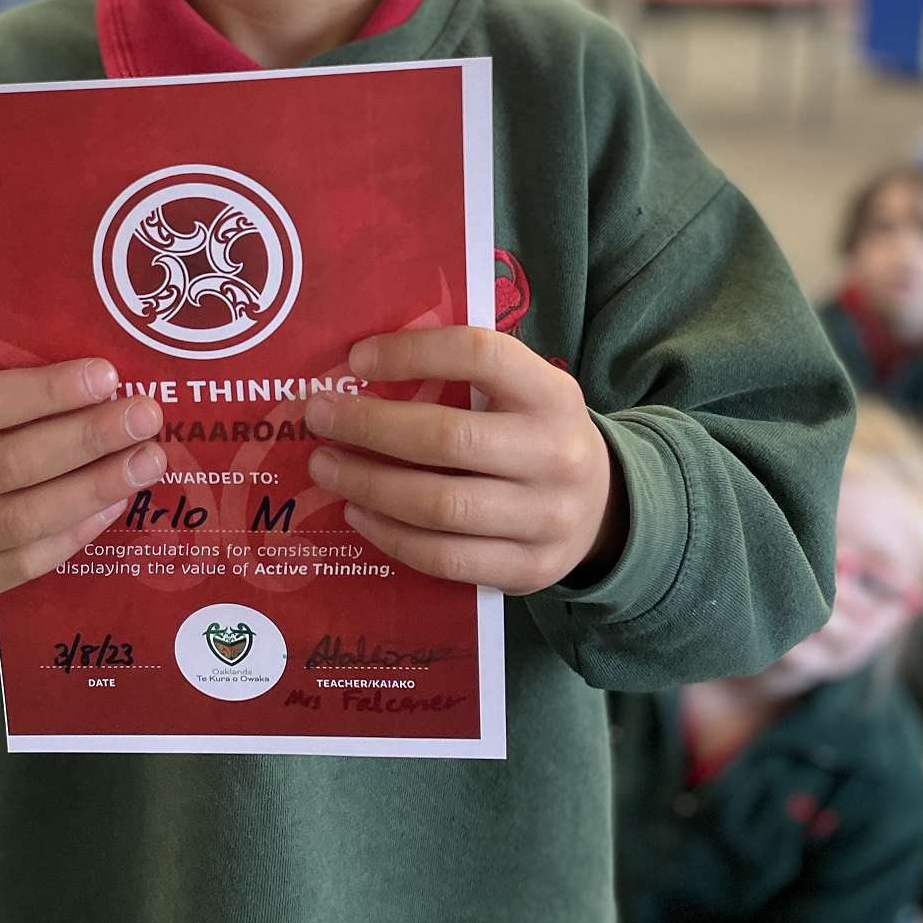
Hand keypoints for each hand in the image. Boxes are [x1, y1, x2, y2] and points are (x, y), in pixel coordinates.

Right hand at [0, 360, 165, 601]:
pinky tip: (117, 502)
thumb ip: (9, 393)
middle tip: (145, 417)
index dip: (46, 393)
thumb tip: (103, 385)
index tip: (107, 376)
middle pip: (10, 464)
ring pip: (25, 518)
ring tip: (147, 460)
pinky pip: (29, 562)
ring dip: (95, 487)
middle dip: (87, 439)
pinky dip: (79, 530)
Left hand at [304, 329, 625, 593]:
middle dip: (369, 426)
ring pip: (439, 505)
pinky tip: (358, 513)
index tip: (356, 359)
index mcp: (551, 394)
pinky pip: (445, 558)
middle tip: (318, 417)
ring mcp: (545, 518)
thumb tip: (359, 365)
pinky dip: (391, 536)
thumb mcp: (522, 393)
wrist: (603, 508)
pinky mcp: (528, 570)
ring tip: (326, 467)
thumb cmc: (533, 435)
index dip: (412, 353)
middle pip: (447, 438)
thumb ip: (462, 377)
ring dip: (369, 484)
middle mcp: (555, 454)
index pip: (479, 355)